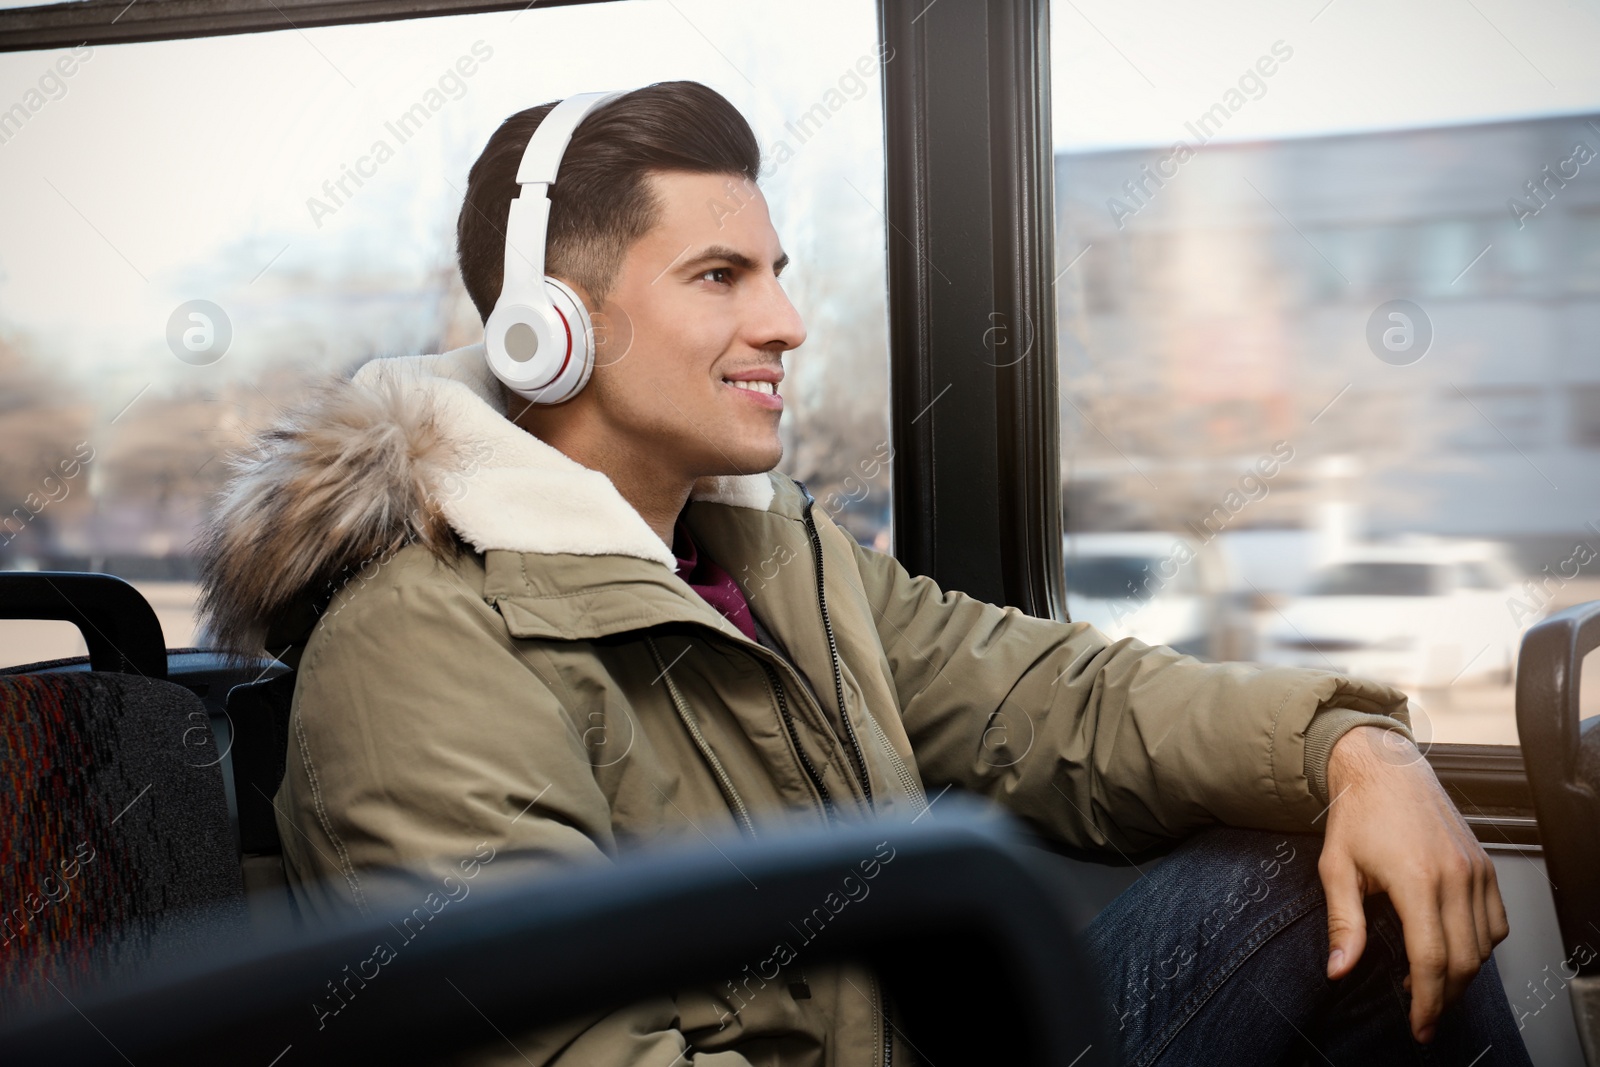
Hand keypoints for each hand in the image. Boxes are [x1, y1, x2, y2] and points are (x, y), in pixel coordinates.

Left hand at [1318, 725, 1507, 1043]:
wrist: (1385, 767)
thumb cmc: (1359, 812)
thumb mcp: (1336, 868)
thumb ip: (1342, 924)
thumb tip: (1339, 968)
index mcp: (1417, 879)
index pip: (1431, 959)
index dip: (1427, 1001)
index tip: (1418, 1024)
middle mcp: (1456, 876)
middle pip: (1463, 961)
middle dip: (1444, 997)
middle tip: (1423, 1014)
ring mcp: (1476, 870)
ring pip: (1484, 946)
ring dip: (1462, 974)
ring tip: (1430, 983)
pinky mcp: (1485, 866)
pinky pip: (1497, 922)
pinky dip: (1480, 945)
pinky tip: (1452, 949)